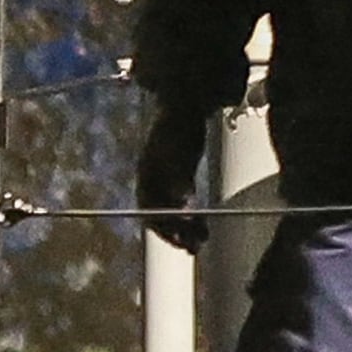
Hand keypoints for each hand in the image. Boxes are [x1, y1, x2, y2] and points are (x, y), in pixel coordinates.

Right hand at [136, 101, 210, 254]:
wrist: (188, 103)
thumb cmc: (180, 126)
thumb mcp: (179, 151)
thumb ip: (179, 177)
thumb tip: (183, 202)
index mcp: (146, 176)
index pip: (149, 211)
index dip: (164, 229)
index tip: (179, 242)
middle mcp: (152, 181)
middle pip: (161, 216)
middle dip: (176, 235)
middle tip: (194, 248)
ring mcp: (166, 179)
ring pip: (173, 213)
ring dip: (185, 230)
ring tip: (202, 242)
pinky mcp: (180, 176)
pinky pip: (183, 205)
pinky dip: (192, 217)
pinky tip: (205, 227)